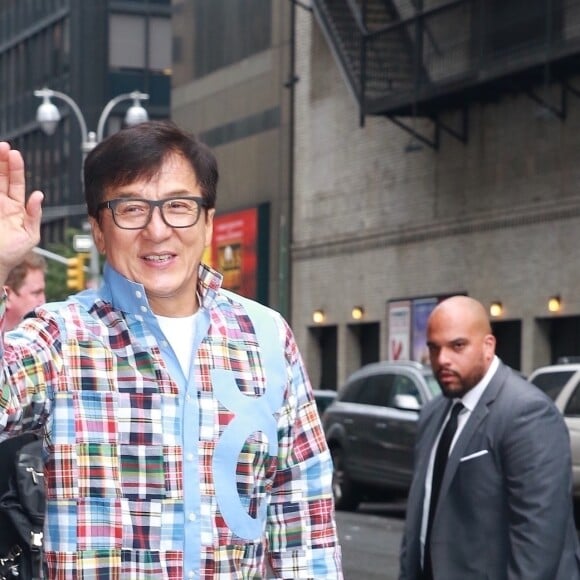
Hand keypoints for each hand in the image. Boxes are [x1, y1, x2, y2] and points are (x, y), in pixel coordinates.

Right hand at [0, 142, 43, 281]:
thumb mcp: (30, 234)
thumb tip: (38, 195)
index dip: (15, 168)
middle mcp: (2, 203)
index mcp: (16, 207)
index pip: (16, 182)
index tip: (13, 153)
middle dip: (1, 161)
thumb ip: (34, 215)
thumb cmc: (14, 252)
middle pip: (1, 176)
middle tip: (2, 146)